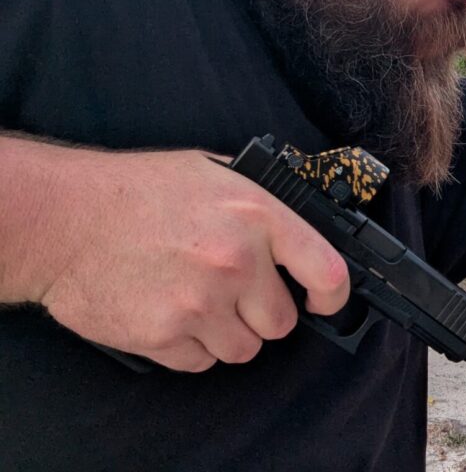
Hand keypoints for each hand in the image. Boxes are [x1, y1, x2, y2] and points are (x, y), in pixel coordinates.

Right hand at [33, 149, 349, 371]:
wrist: (62, 219)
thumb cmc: (134, 191)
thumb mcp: (211, 173)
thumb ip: (258, 203)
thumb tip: (298, 223)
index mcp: (257, 216)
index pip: (327, 271)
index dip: (333, 296)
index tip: (323, 302)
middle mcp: (236, 262)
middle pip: (282, 322)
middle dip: (263, 313)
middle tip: (235, 292)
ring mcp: (200, 302)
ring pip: (244, 349)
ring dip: (228, 333)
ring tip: (198, 300)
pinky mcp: (164, 335)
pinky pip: (201, 362)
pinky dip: (190, 346)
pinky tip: (170, 312)